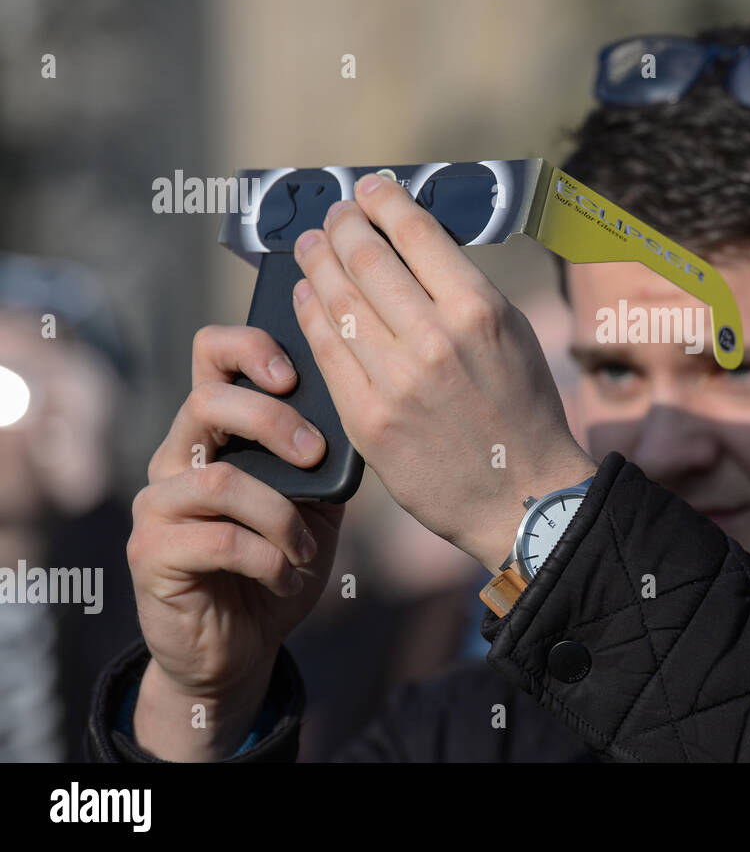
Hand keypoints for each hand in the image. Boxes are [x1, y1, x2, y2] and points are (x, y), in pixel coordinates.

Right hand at [127, 324, 341, 759]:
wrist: (243, 647)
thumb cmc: (282, 563)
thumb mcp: (317, 505)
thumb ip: (323, 461)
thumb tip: (352, 416)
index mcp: (217, 432)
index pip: (212, 355)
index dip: (250, 347)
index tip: (296, 374)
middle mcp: (177, 458)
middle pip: (207, 402)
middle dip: (274, 422)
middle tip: (316, 456)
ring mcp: (157, 505)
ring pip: (219, 479)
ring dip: (280, 514)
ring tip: (306, 548)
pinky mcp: (151, 554)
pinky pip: (218, 540)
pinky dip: (267, 558)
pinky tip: (285, 574)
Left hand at [290, 172, 595, 569]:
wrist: (521, 498)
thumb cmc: (524, 413)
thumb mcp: (514, 337)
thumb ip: (467, 293)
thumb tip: (417, 248)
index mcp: (480, 312)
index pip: (416, 234)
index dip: (384, 203)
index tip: (370, 190)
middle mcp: (435, 340)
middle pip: (367, 260)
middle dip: (343, 227)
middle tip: (334, 215)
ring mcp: (397, 382)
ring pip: (338, 302)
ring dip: (318, 264)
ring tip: (311, 246)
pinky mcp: (369, 420)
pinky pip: (327, 353)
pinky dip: (310, 315)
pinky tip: (306, 296)